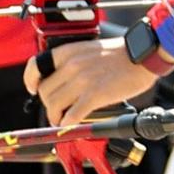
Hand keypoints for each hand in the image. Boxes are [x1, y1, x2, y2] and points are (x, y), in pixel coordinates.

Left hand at [24, 37, 162, 126]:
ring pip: (54, 106)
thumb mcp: (90, 50)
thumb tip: (59, 83)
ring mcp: (83, 80)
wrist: (143, 55)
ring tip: (65, 118)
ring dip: (56, 116)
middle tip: (58, 108)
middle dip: (49, 104)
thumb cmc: (120, 54)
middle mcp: (72, 64)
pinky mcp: (95, 95)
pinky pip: (71, 115)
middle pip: (44, 92)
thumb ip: (72, 63)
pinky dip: (69, 122)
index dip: (30, 81)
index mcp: (69, 51)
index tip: (33, 89)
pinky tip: (74, 122)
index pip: (35, 66)